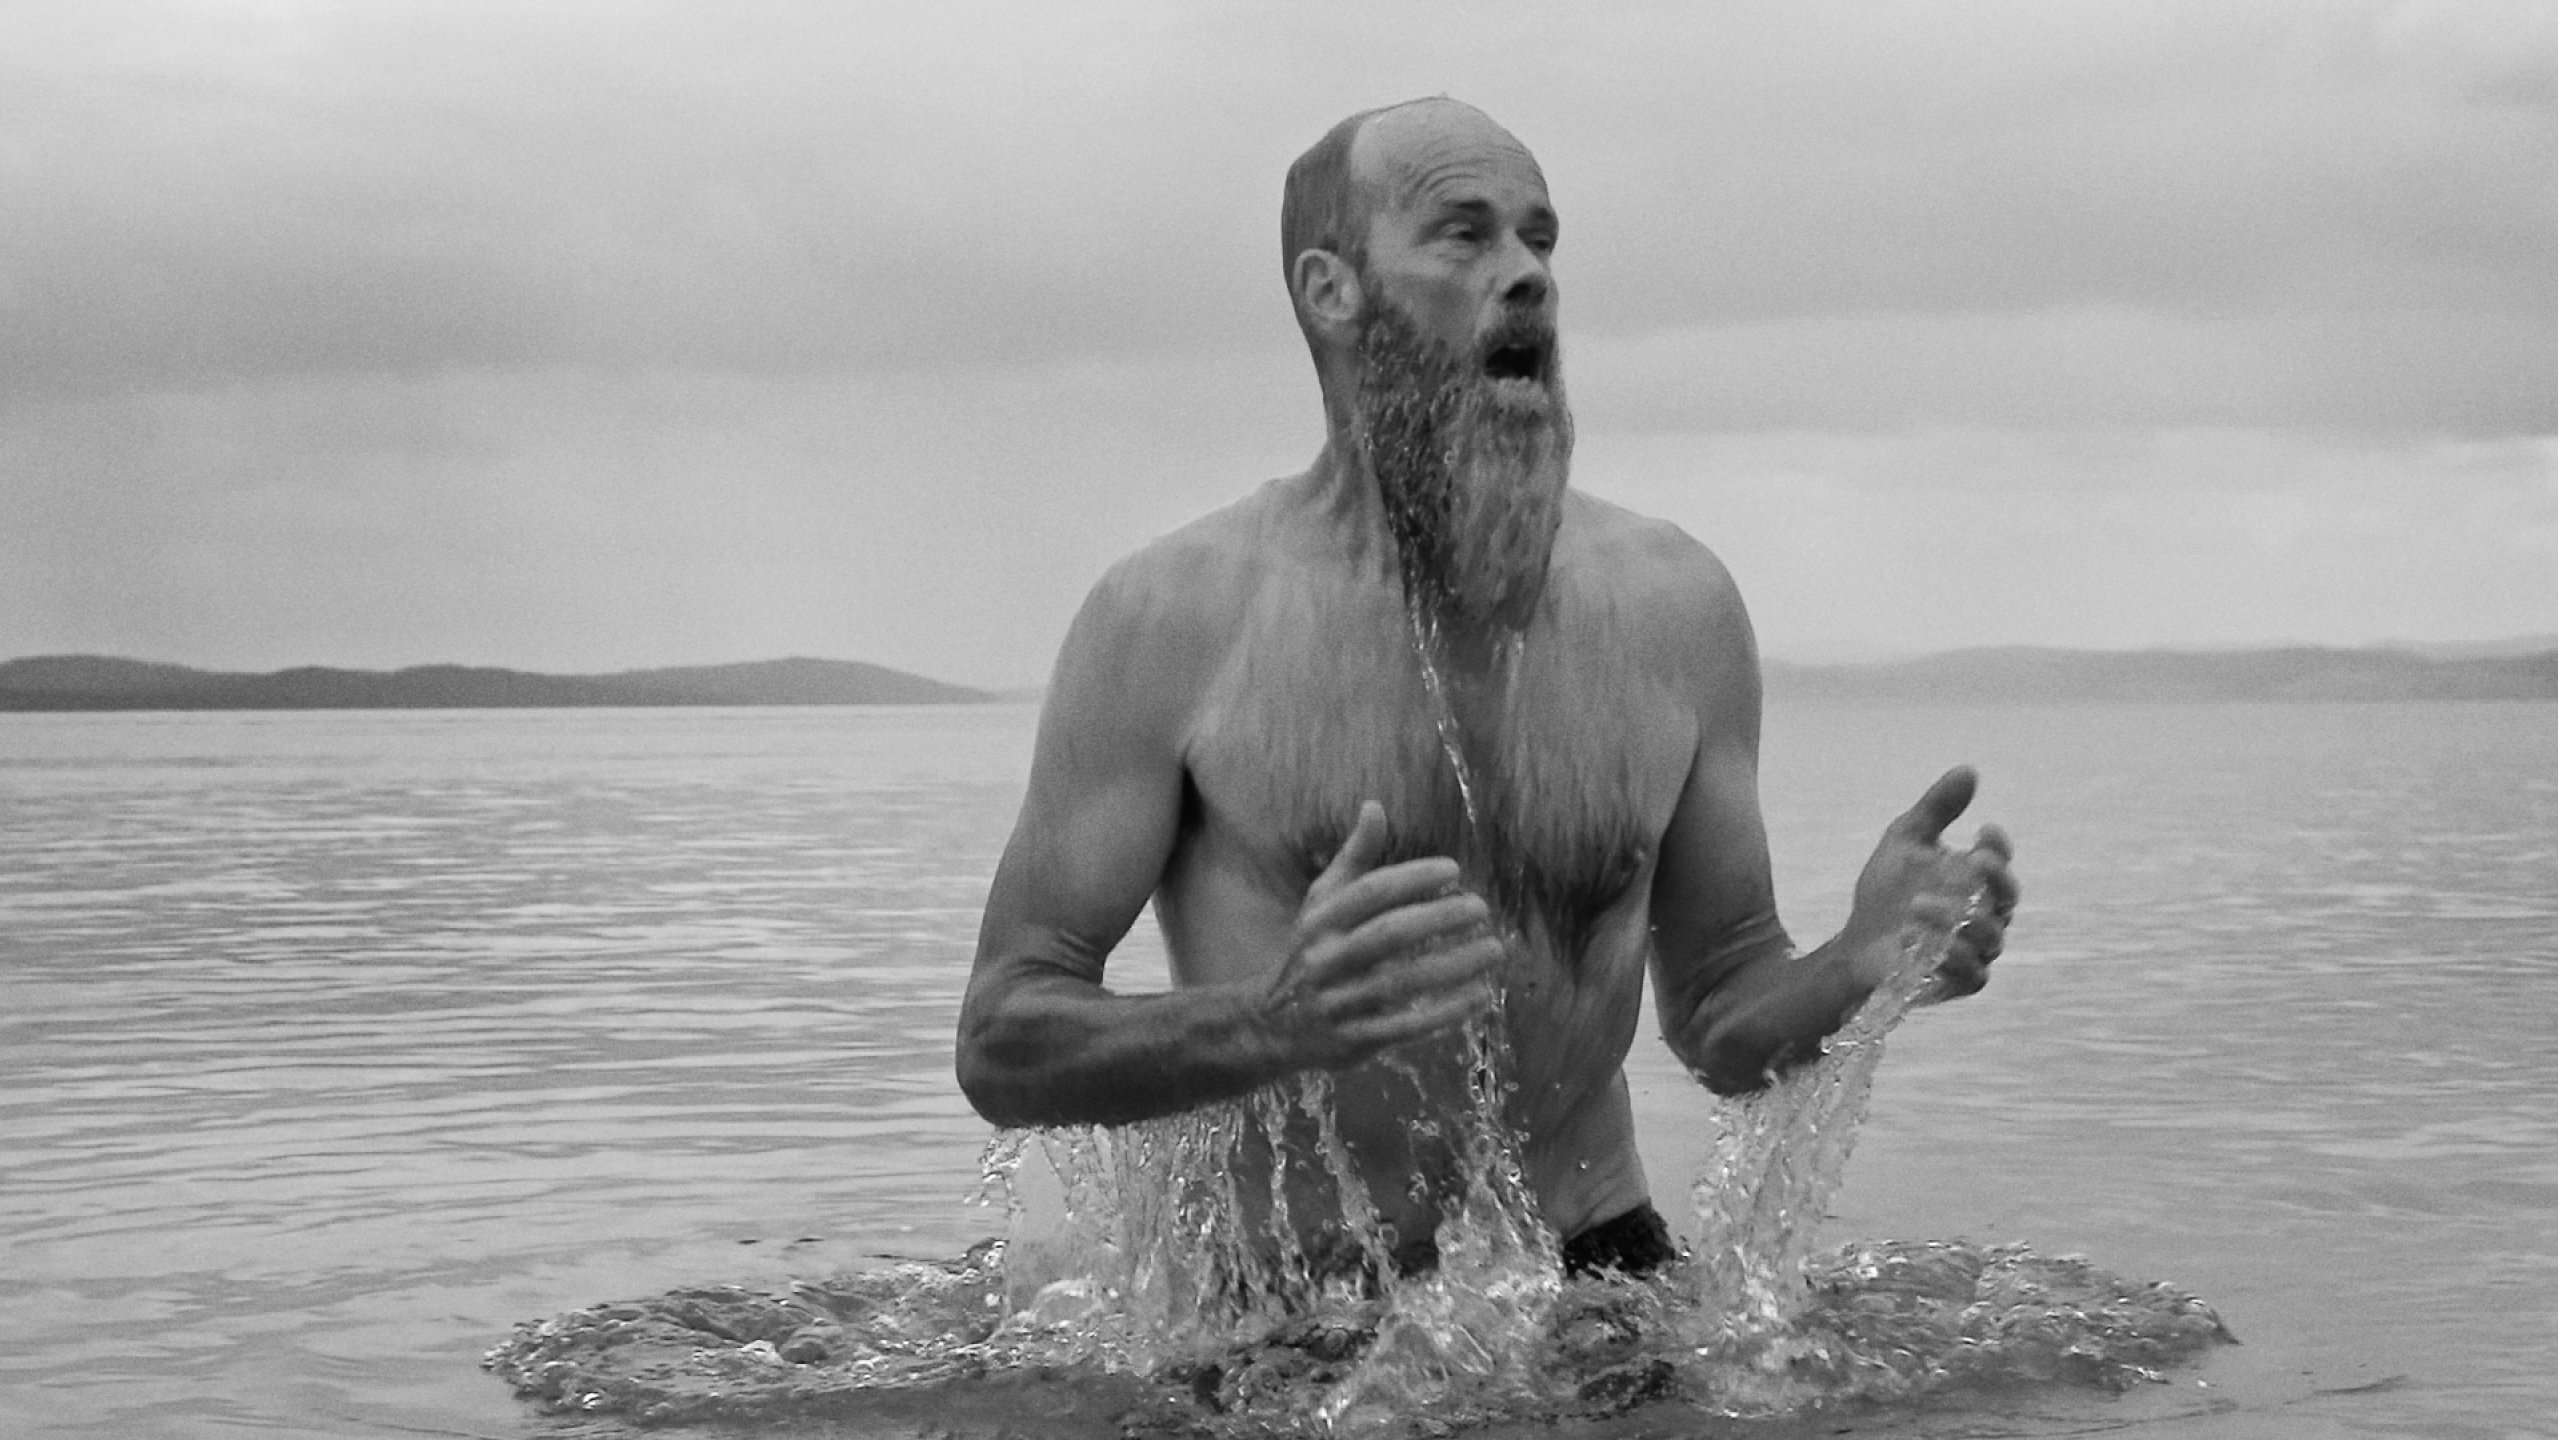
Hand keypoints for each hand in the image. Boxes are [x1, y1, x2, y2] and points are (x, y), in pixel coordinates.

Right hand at [1258, 801, 1503, 1069]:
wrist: (1271, 1027)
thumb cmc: (1311, 952)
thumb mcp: (1322, 904)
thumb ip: (1354, 858)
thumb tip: (1375, 806)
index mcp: (1320, 922)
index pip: (1370, 893)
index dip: (1412, 878)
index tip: (1454, 870)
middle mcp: (1326, 960)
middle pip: (1389, 934)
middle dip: (1440, 918)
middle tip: (1481, 909)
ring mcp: (1339, 1002)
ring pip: (1402, 981)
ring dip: (1454, 965)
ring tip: (1493, 949)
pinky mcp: (1355, 1039)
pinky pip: (1406, 1026)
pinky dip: (1445, 1012)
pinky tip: (1479, 995)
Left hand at [1845, 767, 2018, 1001]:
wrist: (1855, 943)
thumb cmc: (1885, 893)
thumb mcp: (1906, 841)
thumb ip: (1936, 809)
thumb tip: (1969, 771)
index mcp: (1976, 880)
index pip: (2000, 861)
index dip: (1998, 847)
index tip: (1982, 829)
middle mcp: (1985, 914)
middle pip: (2008, 899)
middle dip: (1996, 880)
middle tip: (1975, 863)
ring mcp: (1976, 949)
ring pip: (1990, 936)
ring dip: (1956, 919)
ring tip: (1916, 906)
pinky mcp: (1960, 981)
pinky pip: (1974, 973)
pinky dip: (1952, 956)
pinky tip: (1921, 941)